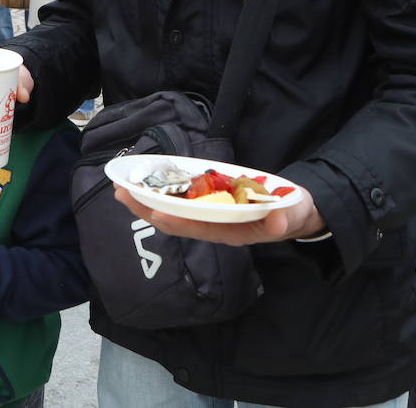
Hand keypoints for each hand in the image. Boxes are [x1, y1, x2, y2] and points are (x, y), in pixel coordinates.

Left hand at [113, 185, 327, 245]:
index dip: (177, 221)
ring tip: (121, 188)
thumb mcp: (295, 214)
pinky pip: (179, 200)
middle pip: (177, 221)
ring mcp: (210, 215)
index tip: (156, 212)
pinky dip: (160, 192)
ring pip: (173, 211)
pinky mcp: (209, 202)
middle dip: (149, 208)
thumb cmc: (292, 212)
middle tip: (121, 193)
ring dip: (147, 200)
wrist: (294, 211)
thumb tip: (279, 222)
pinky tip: (142, 185)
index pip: (200, 227)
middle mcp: (216, 225)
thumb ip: (288, 218)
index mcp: (233, 231)